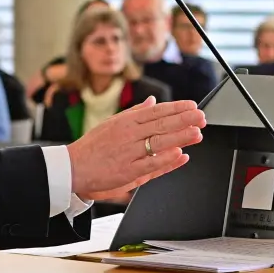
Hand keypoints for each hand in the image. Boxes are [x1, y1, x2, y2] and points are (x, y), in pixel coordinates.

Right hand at [67, 97, 205, 200]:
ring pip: (158, 143)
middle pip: (160, 125)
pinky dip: (165, 159)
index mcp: (126, 122)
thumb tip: (153, 101)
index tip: (193, 106)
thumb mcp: (112, 123)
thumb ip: (135, 112)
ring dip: (179, 137)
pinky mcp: (127, 171)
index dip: (176, 108)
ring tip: (197, 133)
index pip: (156, 112)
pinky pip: (149, 164)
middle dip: (184, 120)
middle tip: (201, 117)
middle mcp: (128, 135)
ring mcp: (128, 153)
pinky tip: (179, 154)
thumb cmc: (93, 146)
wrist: (72, 167)